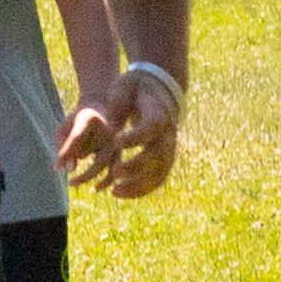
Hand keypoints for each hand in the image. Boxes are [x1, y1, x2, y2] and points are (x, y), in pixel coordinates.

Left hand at [55, 68, 181, 199]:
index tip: (117, 142)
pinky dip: (141, 189)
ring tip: (115, 192)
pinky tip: (121, 193)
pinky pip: (157, 179)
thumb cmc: (135, 88)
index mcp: (159, 113)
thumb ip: (117, 107)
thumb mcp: (123, 88)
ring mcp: (169, 148)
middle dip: (136, 166)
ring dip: (138, 185)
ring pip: (159, 172)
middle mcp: (168, 133)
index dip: (136, 137)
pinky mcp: (165, 159)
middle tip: (115, 172)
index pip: (151, 127)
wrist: (158, 90)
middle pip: (157, 155)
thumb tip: (111, 130)